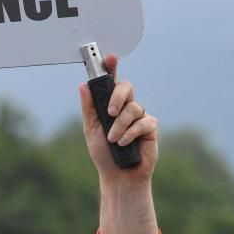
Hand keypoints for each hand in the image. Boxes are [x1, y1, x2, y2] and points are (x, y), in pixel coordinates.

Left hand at [78, 54, 158, 184]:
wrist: (118, 176)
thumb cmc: (104, 153)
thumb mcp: (91, 129)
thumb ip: (89, 107)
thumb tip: (83, 85)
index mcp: (110, 104)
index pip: (111, 81)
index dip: (112, 67)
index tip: (110, 57)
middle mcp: (126, 106)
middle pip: (126, 87)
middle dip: (118, 96)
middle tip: (110, 111)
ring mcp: (139, 116)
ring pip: (133, 107)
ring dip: (120, 124)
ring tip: (113, 139)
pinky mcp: (150, 128)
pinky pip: (143, 122)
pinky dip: (131, 132)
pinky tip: (124, 143)